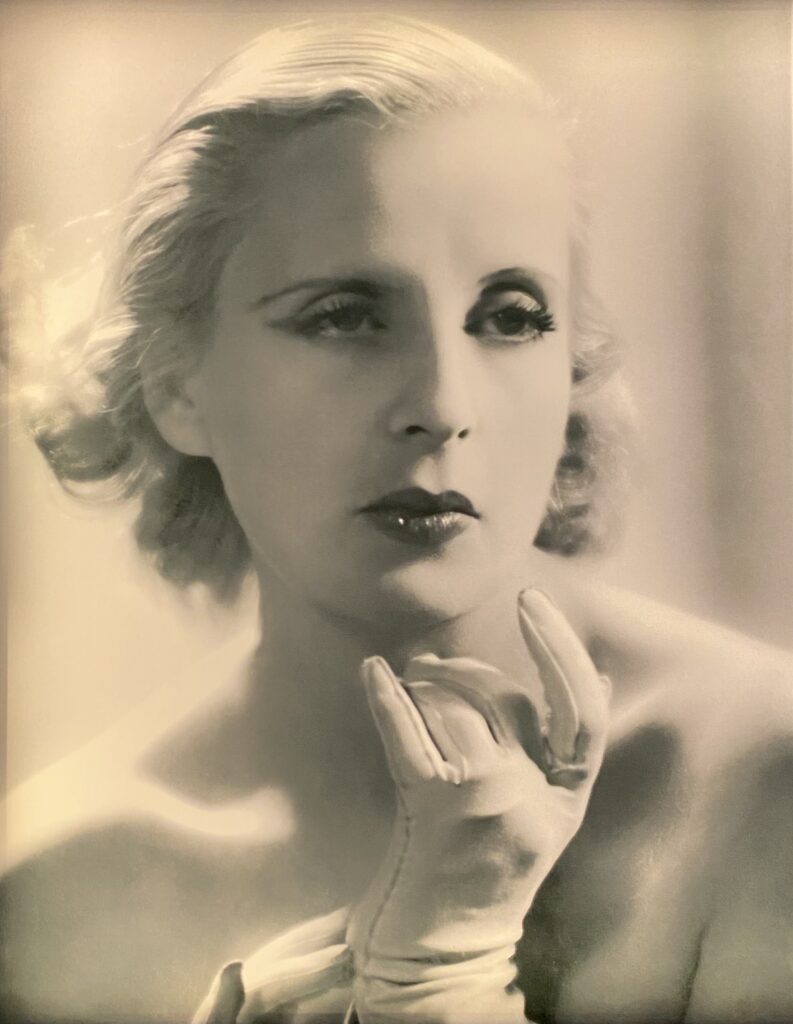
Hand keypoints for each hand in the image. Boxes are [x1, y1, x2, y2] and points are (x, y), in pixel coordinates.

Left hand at [347, 588, 609, 1021]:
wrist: (441, 947)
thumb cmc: (487, 867)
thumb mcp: (548, 814)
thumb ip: (567, 750)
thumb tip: (601, 676)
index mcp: (567, 799)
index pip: (584, 712)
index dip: (563, 651)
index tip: (533, 604)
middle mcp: (534, 800)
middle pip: (510, 700)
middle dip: (470, 667)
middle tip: (430, 663)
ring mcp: (485, 805)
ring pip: (460, 709)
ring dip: (429, 681)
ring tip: (408, 677)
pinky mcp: (433, 811)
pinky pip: (409, 733)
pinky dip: (386, 697)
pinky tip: (374, 671)